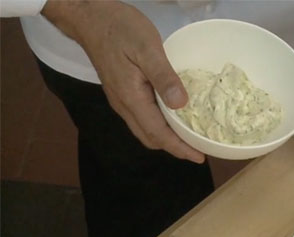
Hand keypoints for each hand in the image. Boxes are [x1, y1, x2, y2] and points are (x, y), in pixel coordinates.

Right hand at [42, 0, 204, 163]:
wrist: (91, 17)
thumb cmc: (120, 29)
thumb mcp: (147, 49)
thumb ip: (164, 78)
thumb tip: (181, 105)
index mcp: (132, 98)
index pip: (158, 134)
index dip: (179, 148)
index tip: (199, 157)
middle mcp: (124, 105)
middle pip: (151, 138)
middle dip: (175, 148)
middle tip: (199, 149)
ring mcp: (121, 100)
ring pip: (145, 130)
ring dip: (167, 138)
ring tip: (190, 138)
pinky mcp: (122, 92)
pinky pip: (142, 118)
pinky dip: (160, 125)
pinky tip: (174, 117)